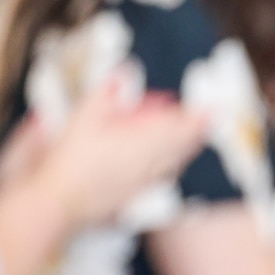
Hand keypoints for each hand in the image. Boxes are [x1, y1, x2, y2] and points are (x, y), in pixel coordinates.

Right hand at [0, 70, 209, 228]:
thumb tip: (123, 71)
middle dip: (195, 133)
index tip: (214, 110)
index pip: (181, 130)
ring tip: (189, 139)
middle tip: (205, 120)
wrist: (59, 203)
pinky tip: (164, 165)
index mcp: (144, 145)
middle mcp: (151, 167)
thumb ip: (106, 93)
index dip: (199, 119)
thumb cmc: (71, 161)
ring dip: (184, 150)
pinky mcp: (135, 199)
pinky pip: (161, 180)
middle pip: (183, 148)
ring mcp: (145, 185)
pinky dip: (169, 166)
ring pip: (174, 165)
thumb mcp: (84, 118)